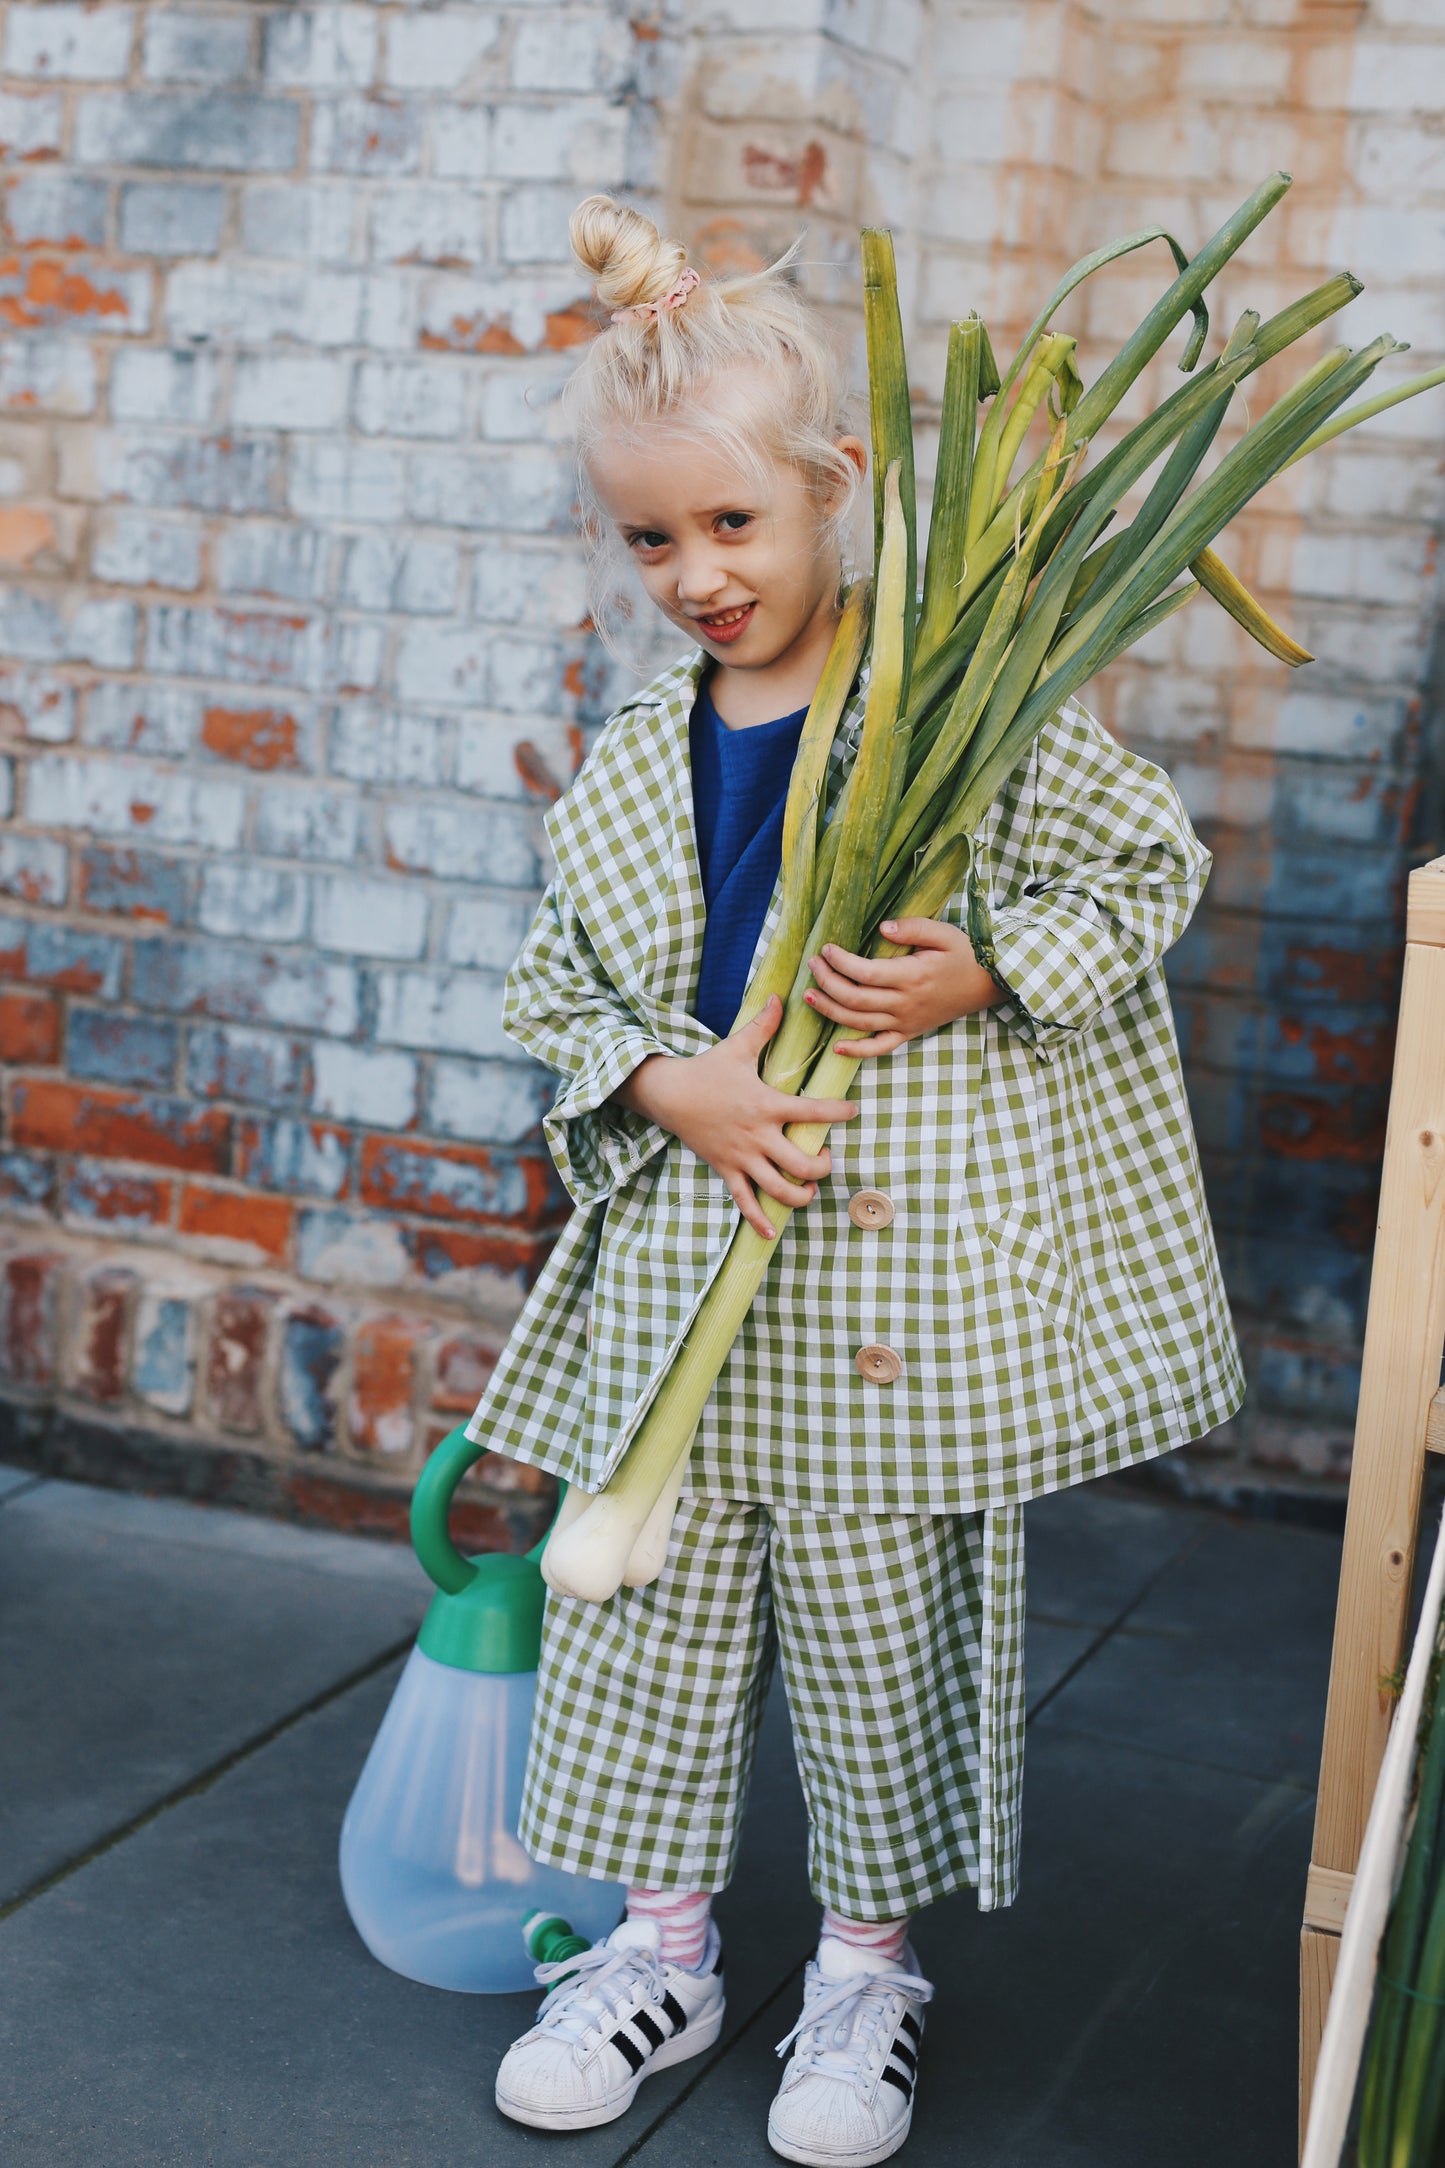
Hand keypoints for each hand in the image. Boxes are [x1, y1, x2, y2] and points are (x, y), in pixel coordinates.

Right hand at [612, 994, 858, 1240]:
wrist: (668, 1094)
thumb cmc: (707, 1070)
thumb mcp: (737, 1046)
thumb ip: (764, 1025)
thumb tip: (782, 996)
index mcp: (766, 1104)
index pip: (813, 1111)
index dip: (839, 1113)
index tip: (853, 1111)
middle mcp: (758, 1136)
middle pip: (803, 1165)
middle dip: (823, 1167)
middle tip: (827, 1156)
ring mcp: (742, 1157)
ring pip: (779, 1190)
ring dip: (801, 1195)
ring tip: (809, 1186)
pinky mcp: (726, 1170)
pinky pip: (745, 1203)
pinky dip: (760, 1221)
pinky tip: (773, 1233)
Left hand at [803, 916, 1003, 1056]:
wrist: (987, 985)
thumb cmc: (964, 955)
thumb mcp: (944, 933)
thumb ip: (913, 928)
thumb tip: (882, 928)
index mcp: (911, 976)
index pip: (865, 973)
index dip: (840, 962)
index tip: (826, 949)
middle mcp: (905, 1004)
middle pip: (854, 999)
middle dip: (827, 982)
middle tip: (812, 965)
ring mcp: (905, 1022)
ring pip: (858, 1023)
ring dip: (829, 1011)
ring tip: (809, 995)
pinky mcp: (908, 1033)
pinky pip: (879, 1048)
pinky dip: (857, 1051)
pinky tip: (835, 1047)